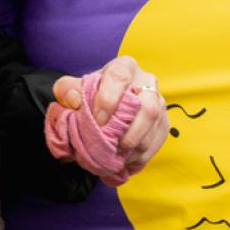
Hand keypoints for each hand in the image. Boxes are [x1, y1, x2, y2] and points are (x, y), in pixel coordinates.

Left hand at [52, 56, 167, 174]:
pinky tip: (123, 163)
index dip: (108, 100)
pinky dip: (139, 157)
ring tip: (114, 159)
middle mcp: (147, 82)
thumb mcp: (73, 89)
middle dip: (129, 132)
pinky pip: (156, 142)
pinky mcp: (163, 122)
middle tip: (109, 146)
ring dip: (133, 148)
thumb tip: (75, 100)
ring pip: (154, 127)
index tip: (97, 121)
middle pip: (148, 106)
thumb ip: (66, 90)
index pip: (119, 77)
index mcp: (124, 67)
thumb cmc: (91, 95)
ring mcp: (159, 103)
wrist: (108, 105)